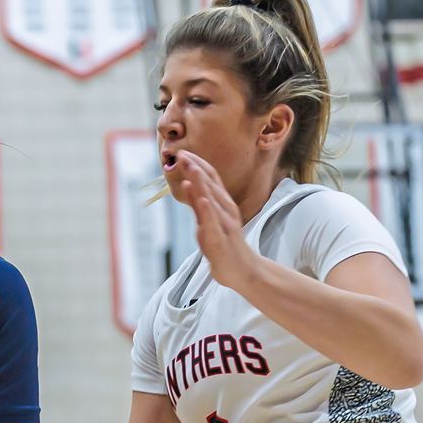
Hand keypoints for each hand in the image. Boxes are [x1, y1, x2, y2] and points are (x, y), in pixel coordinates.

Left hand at [178, 151, 262, 290]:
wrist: (241, 270)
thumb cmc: (223, 244)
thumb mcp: (207, 220)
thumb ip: (198, 202)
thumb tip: (187, 183)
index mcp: (223, 203)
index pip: (210, 178)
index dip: (196, 163)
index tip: (182, 152)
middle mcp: (226, 209)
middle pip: (211, 184)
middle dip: (195, 167)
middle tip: (181, 153)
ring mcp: (224, 223)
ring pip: (212, 198)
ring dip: (200, 182)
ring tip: (190, 167)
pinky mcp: (220, 239)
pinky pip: (213, 221)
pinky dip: (206, 208)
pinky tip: (200, 198)